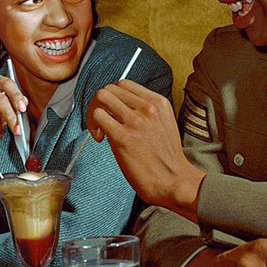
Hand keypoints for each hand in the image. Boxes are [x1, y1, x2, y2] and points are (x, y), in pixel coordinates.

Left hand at [86, 79, 203, 220]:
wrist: (174, 182)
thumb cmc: (166, 159)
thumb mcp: (164, 124)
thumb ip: (146, 111)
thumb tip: (122, 108)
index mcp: (158, 102)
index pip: (124, 84)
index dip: (113, 96)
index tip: (112, 111)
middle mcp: (147, 107)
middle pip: (110, 88)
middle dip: (101, 103)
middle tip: (101, 120)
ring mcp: (135, 121)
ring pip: (102, 97)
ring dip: (94, 111)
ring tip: (99, 128)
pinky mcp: (123, 137)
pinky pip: (98, 116)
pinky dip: (93, 125)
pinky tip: (100, 138)